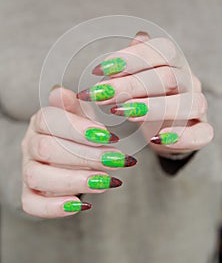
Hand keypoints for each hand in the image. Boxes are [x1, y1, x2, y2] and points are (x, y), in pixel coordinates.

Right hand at [21, 87, 136, 217]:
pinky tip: (83, 205)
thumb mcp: (83, 115)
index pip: (50, 120)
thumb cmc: (80, 132)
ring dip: (75, 180)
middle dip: (85, 156)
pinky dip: (55, 207)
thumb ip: (75, 106)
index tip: (109, 136)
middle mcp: (30, 144)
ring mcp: (27, 170)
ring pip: (38, 177)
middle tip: (116, 160)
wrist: (70, 155)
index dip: (78, 128)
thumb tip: (62, 92)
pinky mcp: (29, 194)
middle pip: (46, 149)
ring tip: (107, 181)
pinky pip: (32, 204)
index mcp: (41, 121)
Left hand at [77, 32, 213, 156]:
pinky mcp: (202, 131)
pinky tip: (155, 139)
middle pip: (167, 77)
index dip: (132, 58)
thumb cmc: (147, 95)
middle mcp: (189, 81)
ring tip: (122, 112)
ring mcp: (198, 106)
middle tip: (100, 94)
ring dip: (153, 108)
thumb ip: (136, 60)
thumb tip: (139, 36)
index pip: (162, 50)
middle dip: (130, 85)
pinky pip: (202, 134)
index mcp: (174, 62)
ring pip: (189, 103)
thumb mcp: (138, 76)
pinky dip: (181, 137)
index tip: (100, 69)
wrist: (162, 126)